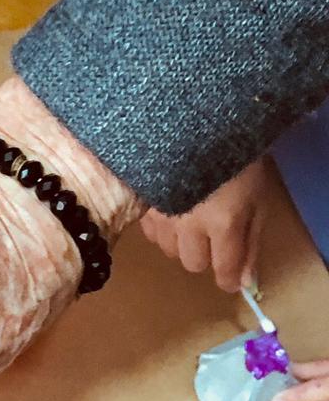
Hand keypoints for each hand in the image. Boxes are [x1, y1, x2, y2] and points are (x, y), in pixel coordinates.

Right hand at [138, 158, 272, 291]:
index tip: (229, 277)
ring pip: (169, 250)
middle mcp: (190, 225)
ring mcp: (163, 214)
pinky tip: (171, 208)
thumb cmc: (238, 157)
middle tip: (211, 233)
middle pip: (192, 264)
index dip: (228, 278)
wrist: (197, 119)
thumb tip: (244, 281)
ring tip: (189, 217)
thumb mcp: (258, 198)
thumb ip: (251, 242)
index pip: (223, 271)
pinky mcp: (143, 203)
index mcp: (224, 222)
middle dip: (204, 254)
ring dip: (181, 242)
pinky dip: (162, 228)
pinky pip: (150, 233)